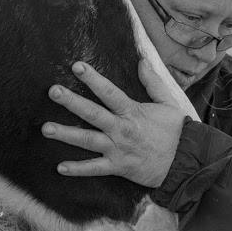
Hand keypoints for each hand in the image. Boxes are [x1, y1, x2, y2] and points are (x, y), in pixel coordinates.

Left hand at [42, 59, 187, 187]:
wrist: (185, 161)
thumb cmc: (176, 131)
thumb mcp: (168, 103)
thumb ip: (152, 82)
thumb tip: (142, 61)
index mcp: (132, 112)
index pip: (109, 92)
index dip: (93, 79)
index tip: (77, 66)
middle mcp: (121, 129)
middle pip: (92, 113)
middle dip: (71, 102)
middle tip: (53, 91)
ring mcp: (118, 149)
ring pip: (87, 140)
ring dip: (66, 134)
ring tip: (45, 128)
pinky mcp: (118, 167)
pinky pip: (95, 168)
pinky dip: (78, 169)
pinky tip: (60, 167)